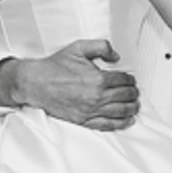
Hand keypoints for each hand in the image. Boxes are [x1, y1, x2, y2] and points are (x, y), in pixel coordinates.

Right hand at [4, 40, 138, 129]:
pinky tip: (127, 121)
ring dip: (131, 108)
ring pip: (120, 111)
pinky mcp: (84, 120)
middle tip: (135, 92)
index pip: (123, 80)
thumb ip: (101, 47)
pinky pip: (107, 125)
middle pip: (125, 96)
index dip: (130, 80)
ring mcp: (91, 110)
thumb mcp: (78, 47)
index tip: (130, 80)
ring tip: (135, 105)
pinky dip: (120, 123)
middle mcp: (97, 97)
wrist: (36, 83)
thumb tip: (116, 55)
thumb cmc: (55, 66)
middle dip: (133, 93)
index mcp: (98, 79)